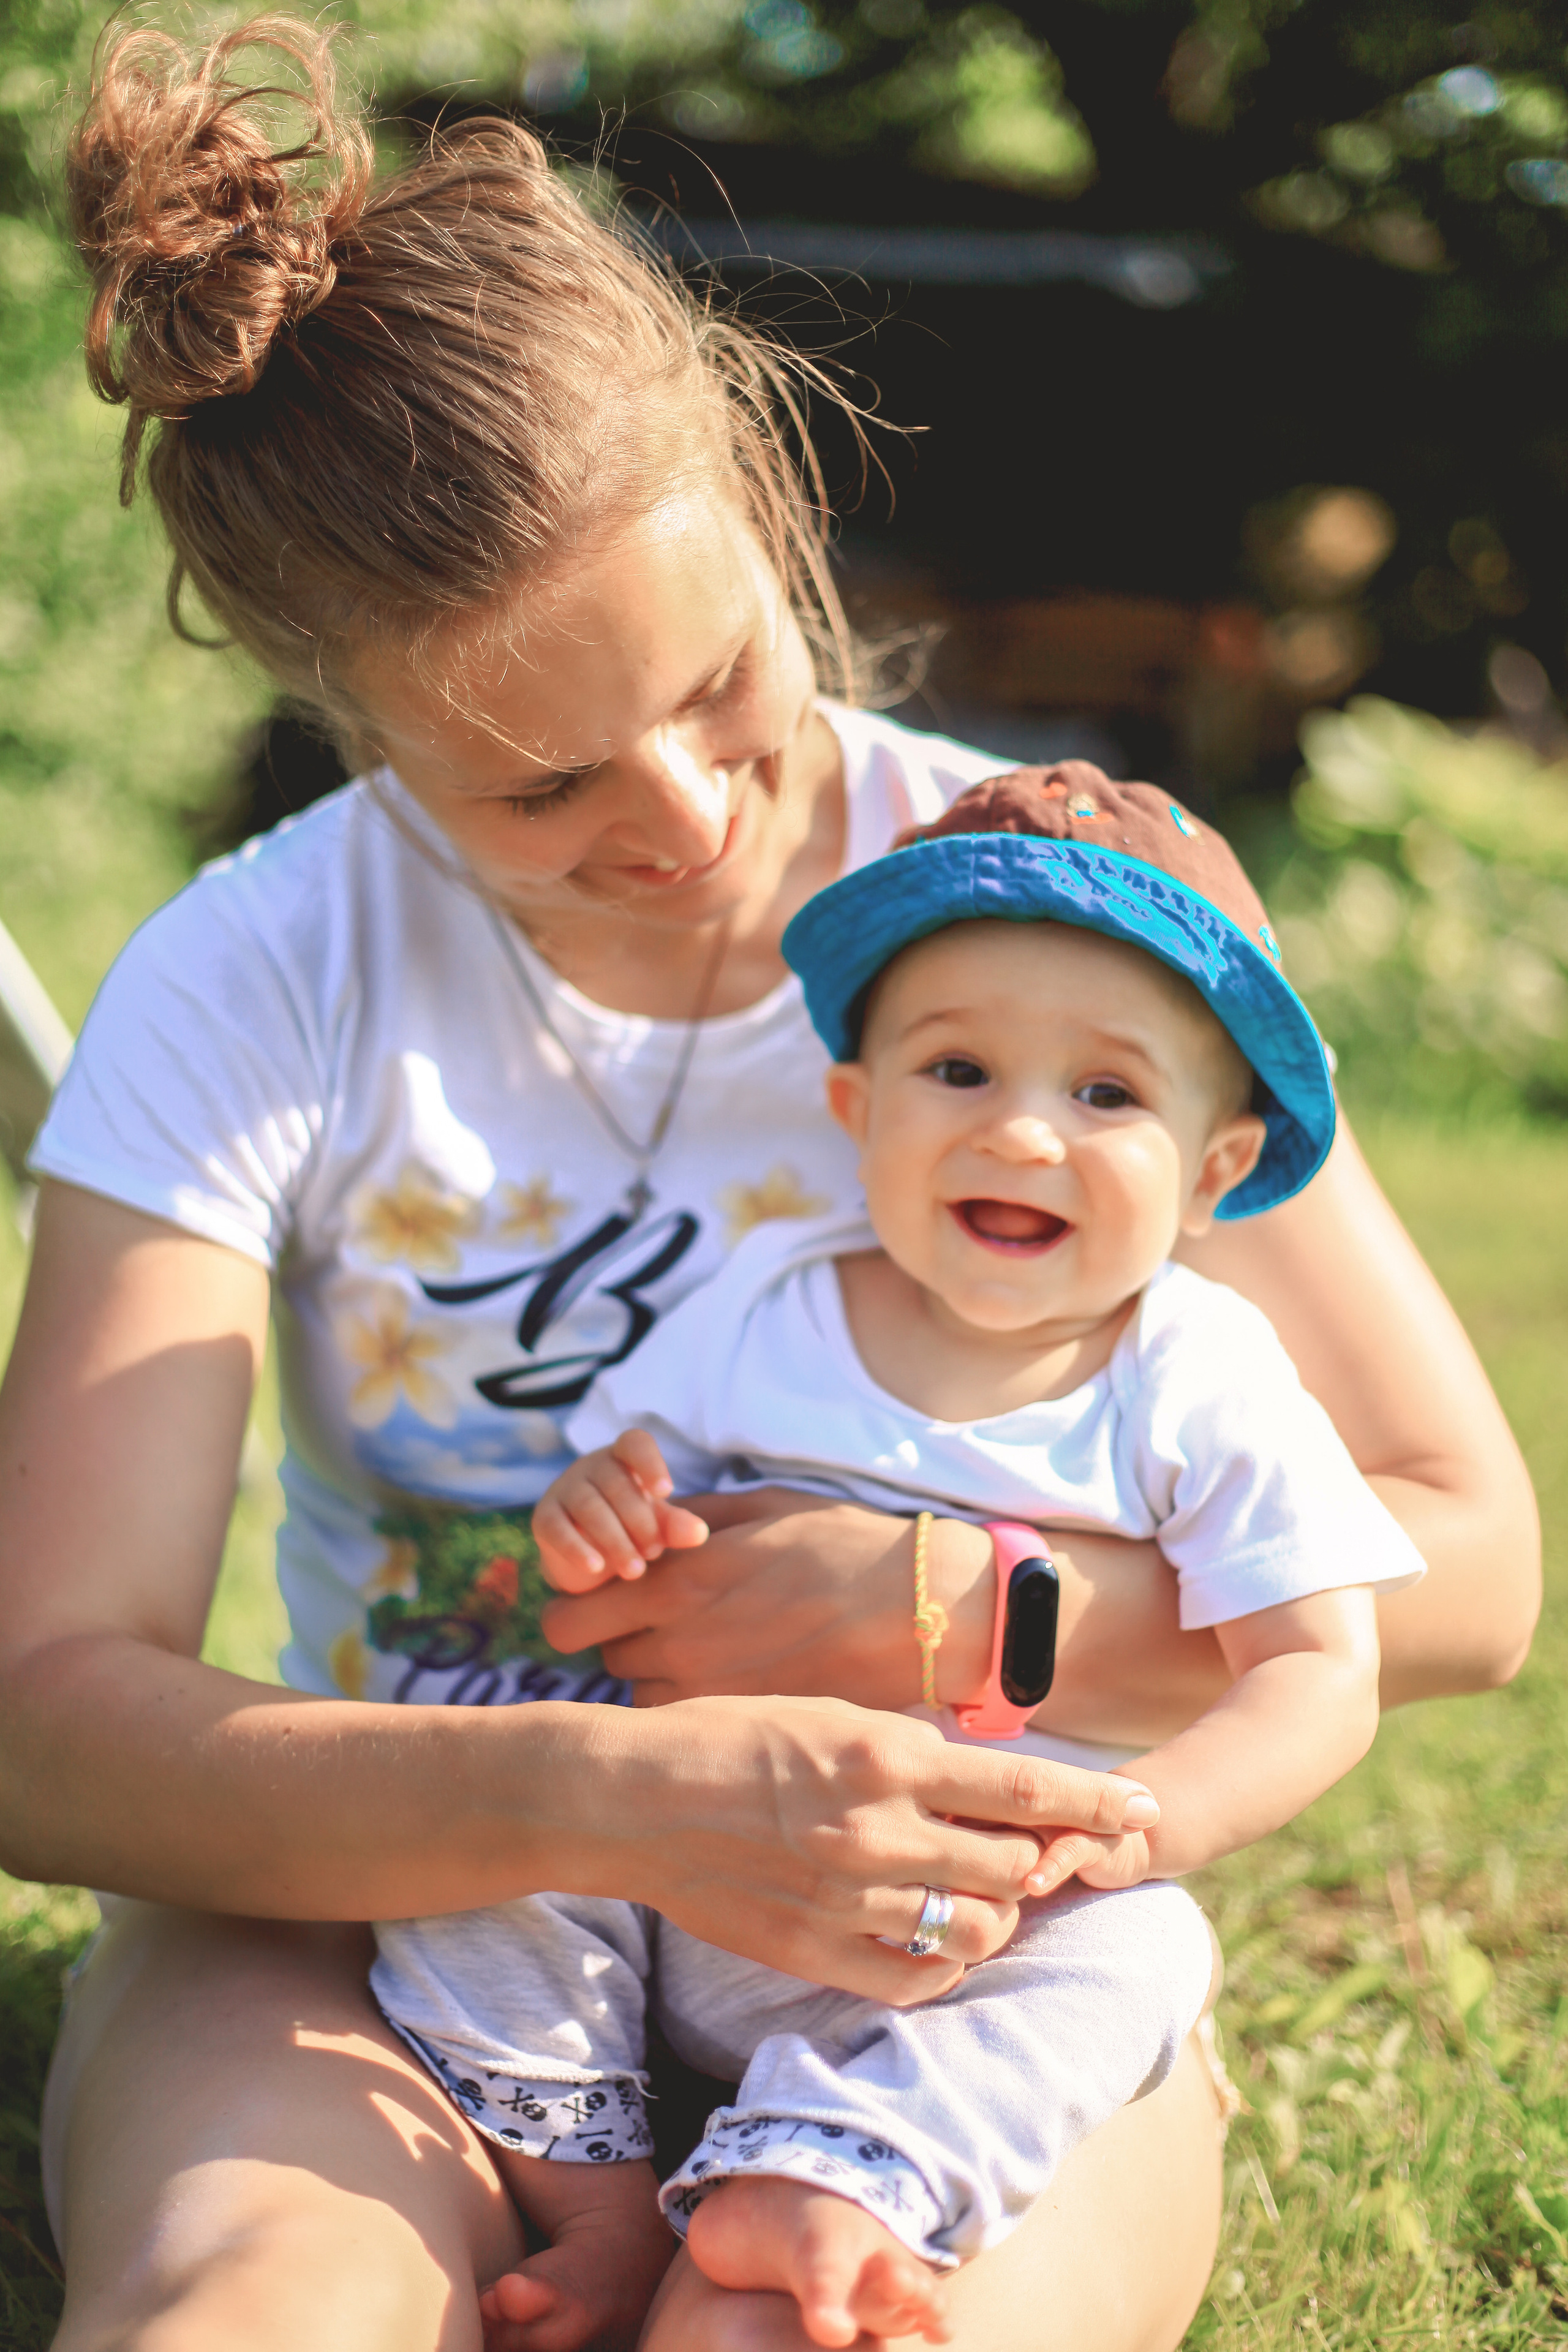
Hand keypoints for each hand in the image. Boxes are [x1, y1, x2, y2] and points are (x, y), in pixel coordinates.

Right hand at [532, 1432, 708, 1591]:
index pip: (635, 1443)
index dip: (650, 1463)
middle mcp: (592, 1466)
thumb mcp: (658, 1525)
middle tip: (654, 1552)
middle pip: (616, 1484)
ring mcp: (564, 1488)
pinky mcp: (544, 1517)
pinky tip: (596, 1566)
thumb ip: (676, 1525)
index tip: (666, 1491)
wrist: (591, 1557)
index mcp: (624, 1458)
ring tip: (635, 1570)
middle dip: (639, 1521)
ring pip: (589, 1507)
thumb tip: (698, 1533)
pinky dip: (577, 1548)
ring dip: (615, 1540)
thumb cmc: (632, 1528)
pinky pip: (557, 1529)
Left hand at [540, 1488, 994, 1707]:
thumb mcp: (761, 1508)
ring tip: (709, 1654)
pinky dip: (696, 1713)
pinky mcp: (747, 1727)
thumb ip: (689, 1519)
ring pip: (641, 1701)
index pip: (567, 1621)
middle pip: (602, 1662)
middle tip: (662, 1623)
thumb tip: (643, 1528)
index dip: (577, 1609)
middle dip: (622, 1640)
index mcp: (678, 1583)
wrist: (921, 1610)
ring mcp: (713, 1696)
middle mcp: (681, 1645)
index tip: (603, 1598)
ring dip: (658, 1679)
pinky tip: (736, 1686)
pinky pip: (690, 1728)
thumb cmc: (846, 1546)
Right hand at [588, 1694, 1162, 2004]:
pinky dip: (944, 1963)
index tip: (1143, 1808)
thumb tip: (981, 1776)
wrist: (629, 1798)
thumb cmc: (727, 1736)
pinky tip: (935, 1937)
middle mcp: (877, 1830)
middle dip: (1047, 1863)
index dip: (1097, 1801)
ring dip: (999, 1915)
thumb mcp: (830, 1713)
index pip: (1023, 1786)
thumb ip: (909, 1748)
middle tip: (1048, 1854)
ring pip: (978, 1932)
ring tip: (985, 1895)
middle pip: (1016, 1868)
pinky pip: (916, 1978)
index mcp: (884, 1754)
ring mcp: (846, 1898)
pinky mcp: (814, 1951)